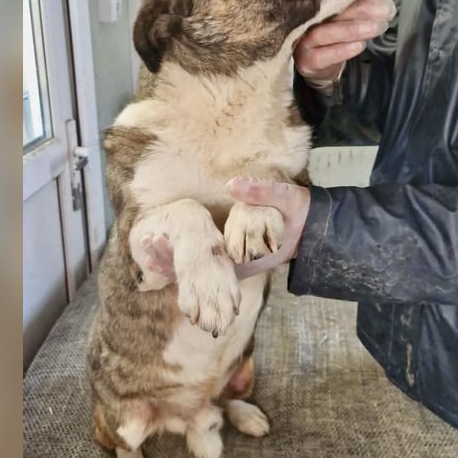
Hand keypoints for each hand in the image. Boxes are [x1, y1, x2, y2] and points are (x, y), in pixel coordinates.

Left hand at [140, 178, 310, 280]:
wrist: (313, 228)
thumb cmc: (301, 214)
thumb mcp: (286, 198)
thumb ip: (262, 192)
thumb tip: (233, 184)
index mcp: (246, 259)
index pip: (205, 265)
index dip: (179, 256)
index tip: (155, 240)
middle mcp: (237, 266)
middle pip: (196, 272)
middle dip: (169, 259)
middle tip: (144, 242)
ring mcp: (234, 264)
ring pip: (197, 269)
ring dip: (172, 257)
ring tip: (145, 242)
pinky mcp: (233, 257)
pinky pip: (204, 260)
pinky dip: (184, 253)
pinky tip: (164, 239)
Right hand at [294, 0, 396, 82]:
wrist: (320, 66)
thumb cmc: (336, 36)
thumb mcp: (350, 16)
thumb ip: (365, 1)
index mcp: (319, 1)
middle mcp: (308, 18)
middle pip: (333, 10)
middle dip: (364, 9)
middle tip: (387, 11)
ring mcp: (305, 40)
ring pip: (327, 33)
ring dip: (354, 29)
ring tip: (377, 27)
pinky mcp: (307, 61)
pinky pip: (324, 55)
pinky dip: (343, 50)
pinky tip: (360, 45)